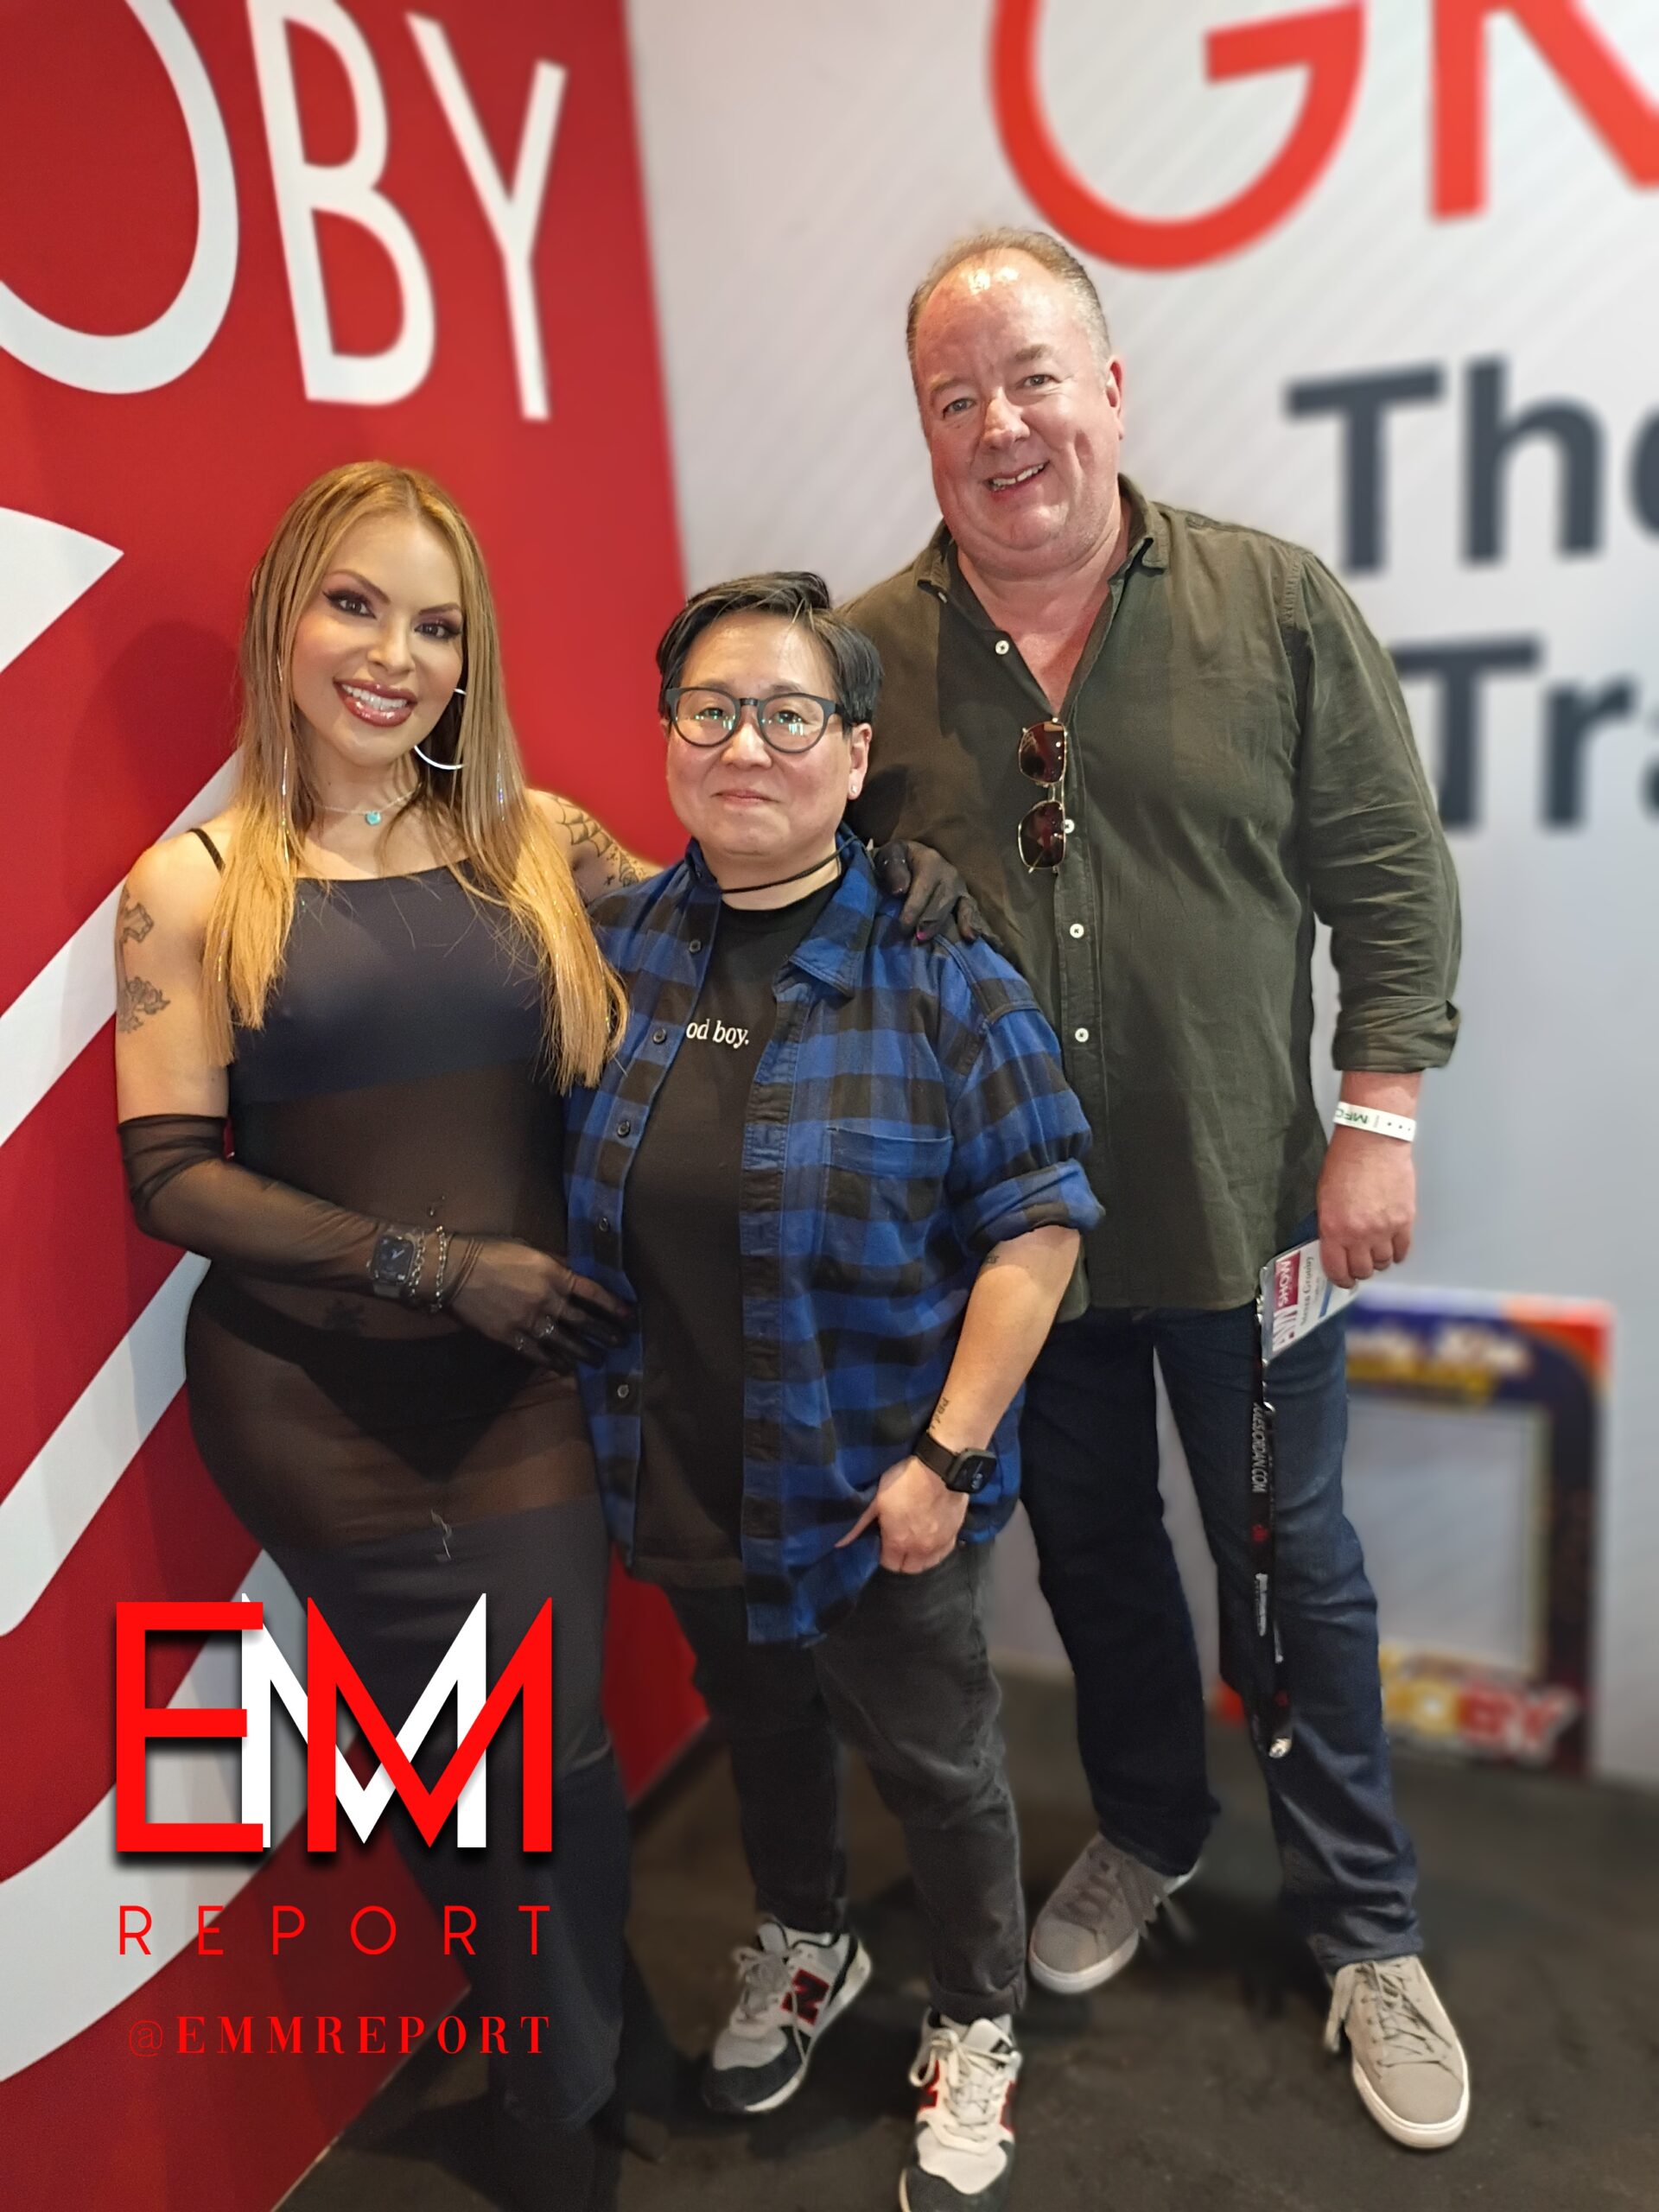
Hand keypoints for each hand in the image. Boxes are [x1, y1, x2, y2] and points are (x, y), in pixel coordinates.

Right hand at [445, 1236, 632, 1366]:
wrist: (455, 1270)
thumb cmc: (490, 1252)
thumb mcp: (529, 1250)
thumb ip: (553, 1265)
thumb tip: (572, 1274)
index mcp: (554, 1274)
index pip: (592, 1292)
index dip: (613, 1305)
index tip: (628, 1316)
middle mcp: (547, 1299)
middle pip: (584, 1321)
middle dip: (605, 1334)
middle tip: (620, 1343)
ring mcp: (529, 1320)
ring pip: (565, 1341)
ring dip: (584, 1353)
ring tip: (598, 1361)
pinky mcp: (510, 1336)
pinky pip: (537, 1353)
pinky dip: (553, 1362)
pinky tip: (564, 1368)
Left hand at [836, 1454, 968, 1571]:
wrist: (940, 1468)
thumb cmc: (904, 1481)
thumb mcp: (876, 1500)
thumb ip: (859, 1524)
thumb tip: (839, 1543)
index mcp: (898, 1543)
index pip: (889, 1564)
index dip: (883, 1555)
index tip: (882, 1542)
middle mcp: (920, 1549)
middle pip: (909, 1569)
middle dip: (901, 1561)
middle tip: (897, 1543)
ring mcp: (940, 1543)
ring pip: (928, 1564)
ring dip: (919, 1559)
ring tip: (914, 1544)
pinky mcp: (954, 1534)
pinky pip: (944, 1553)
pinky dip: (936, 1551)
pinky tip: (931, 1540)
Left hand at [870, 839, 982, 943]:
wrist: (911, 858)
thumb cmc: (897, 862)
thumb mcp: (888, 857)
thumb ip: (892, 868)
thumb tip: (900, 890)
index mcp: (930, 862)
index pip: (923, 889)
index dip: (913, 910)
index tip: (903, 928)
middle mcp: (950, 874)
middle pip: (944, 901)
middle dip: (931, 922)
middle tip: (919, 939)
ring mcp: (961, 888)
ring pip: (962, 907)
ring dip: (957, 925)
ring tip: (954, 941)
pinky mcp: (966, 900)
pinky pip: (973, 912)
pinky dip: (974, 924)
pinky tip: (972, 938)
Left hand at [1316, 1127, 1414, 1289]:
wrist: (1372, 1142)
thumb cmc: (1345, 1163)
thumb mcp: (1324, 1198)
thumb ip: (1331, 1226)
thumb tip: (1336, 1246)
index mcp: (1334, 1229)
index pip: (1337, 1270)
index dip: (1340, 1279)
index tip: (1343, 1280)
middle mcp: (1359, 1234)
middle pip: (1363, 1270)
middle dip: (1359, 1270)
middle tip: (1359, 1263)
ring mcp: (1384, 1229)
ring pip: (1384, 1263)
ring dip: (1379, 1260)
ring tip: (1375, 1249)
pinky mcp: (1405, 1220)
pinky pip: (1403, 1250)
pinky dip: (1398, 1252)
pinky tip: (1392, 1245)